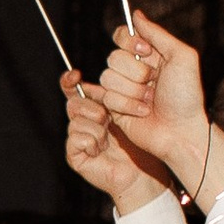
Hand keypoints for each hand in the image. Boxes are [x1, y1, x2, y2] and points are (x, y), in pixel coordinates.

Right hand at [61, 71, 159, 209]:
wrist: (151, 165)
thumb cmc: (153, 128)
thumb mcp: (140, 95)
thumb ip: (127, 76)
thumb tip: (112, 59)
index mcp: (98, 105)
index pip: (75, 89)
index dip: (70, 81)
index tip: (76, 74)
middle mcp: (88, 121)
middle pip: (73, 102)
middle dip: (92, 107)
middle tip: (109, 117)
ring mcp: (81, 139)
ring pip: (75, 120)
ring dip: (96, 126)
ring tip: (110, 136)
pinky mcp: (76, 156)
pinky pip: (75, 139)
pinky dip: (91, 141)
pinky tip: (102, 149)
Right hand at [99, 6, 206, 163]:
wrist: (181, 131)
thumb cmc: (186, 96)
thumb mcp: (182, 57)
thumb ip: (157, 33)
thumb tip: (135, 14)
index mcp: (149, 54)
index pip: (122, 36)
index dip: (129, 44)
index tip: (146, 53)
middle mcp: (134, 70)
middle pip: (113, 57)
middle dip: (136, 73)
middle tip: (154, 84)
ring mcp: (123, 89)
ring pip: (108, 78)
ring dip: (133, 91)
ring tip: (150, 101)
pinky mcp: (114, 108)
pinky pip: (107, 97)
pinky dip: (127, 105)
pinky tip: (143, 112)